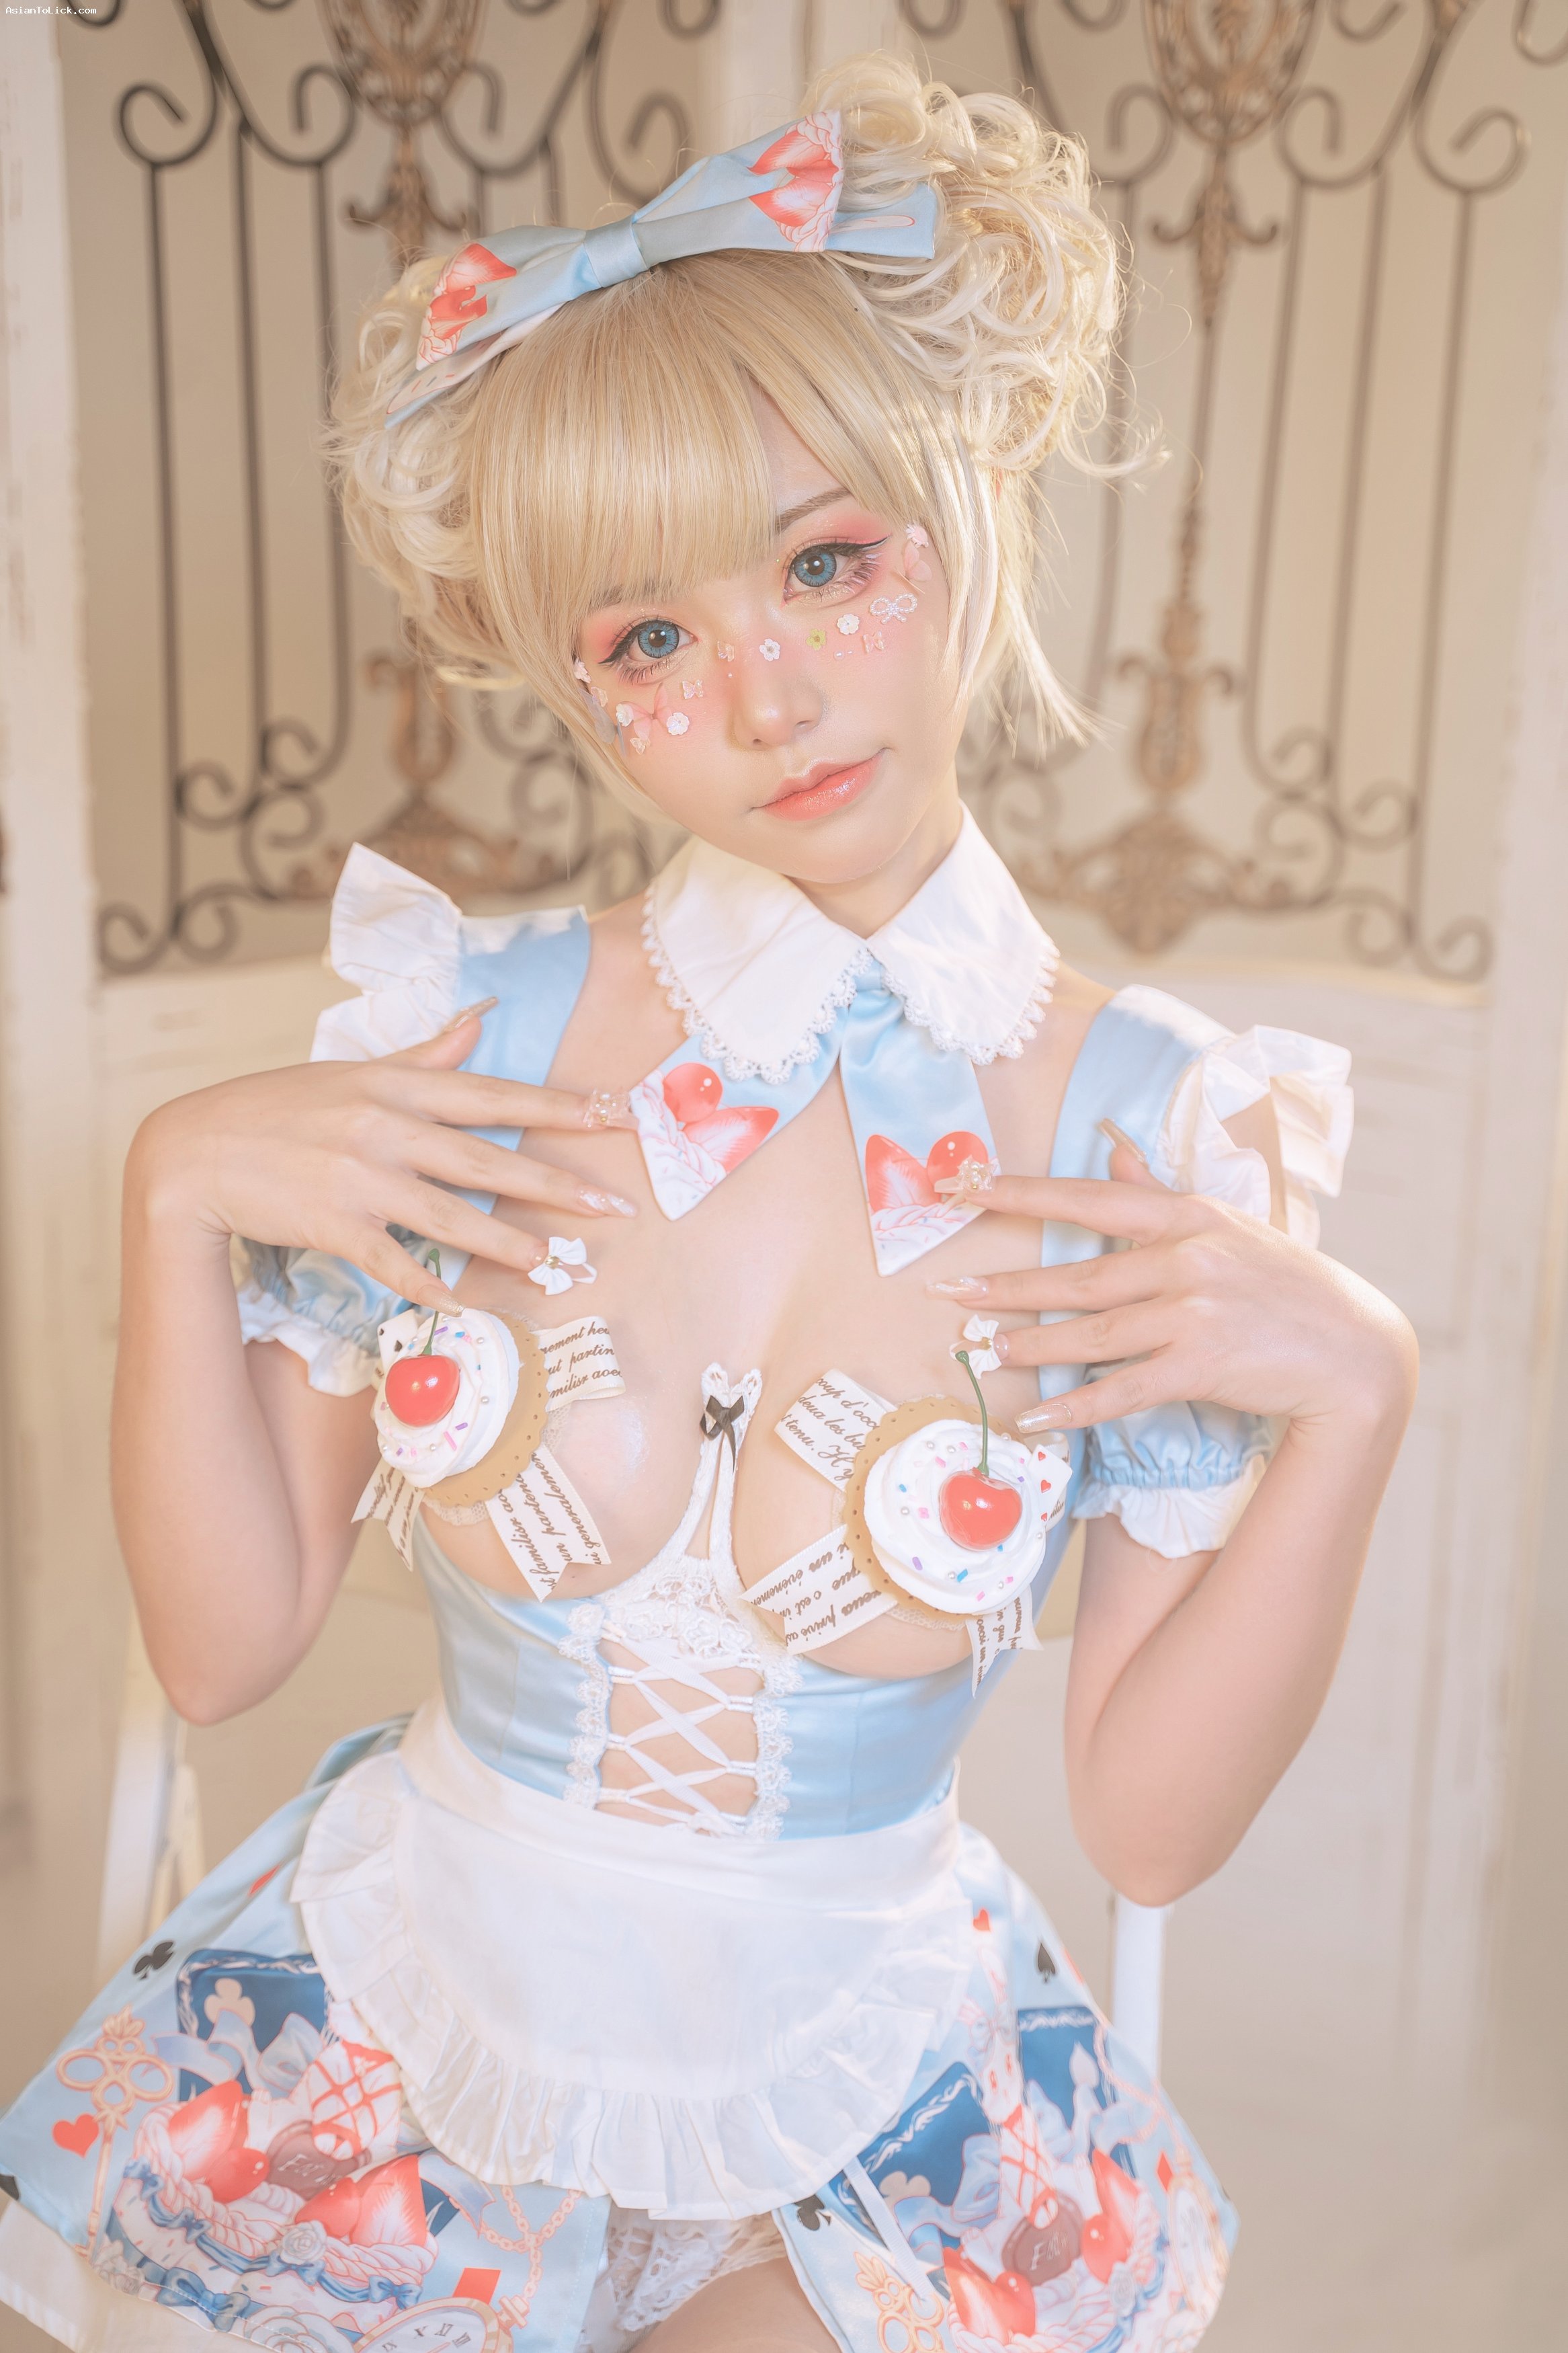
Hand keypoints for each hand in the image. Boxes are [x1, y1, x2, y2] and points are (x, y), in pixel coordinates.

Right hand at [127, 999, 639, 1307]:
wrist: (195, 1148)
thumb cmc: (277, 1108)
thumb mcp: (354, 1071)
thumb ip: (425, 1055)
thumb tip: (480, 1019)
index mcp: (398, 1087)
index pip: (496, 1095)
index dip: (561, 1106)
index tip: (618, 1114)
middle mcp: (386, 1127)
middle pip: (487, 1158)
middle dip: (556, 1183)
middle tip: (613, 1206)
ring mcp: (359, 1177)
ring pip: (448, 1213)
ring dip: (504, 1240)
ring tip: (551, 1260)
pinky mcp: (331, 1223)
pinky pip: (390, 1260)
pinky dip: (423, 1283)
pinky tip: (460, 1302)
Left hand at [930, 1137, 1414, 1433]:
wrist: (1353, 1348)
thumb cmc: (1285, 1285)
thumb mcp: (1227, 1224)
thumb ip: (1160, 1191)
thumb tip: (1111, 1143)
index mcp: (1188, 1215)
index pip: (1091, 1197)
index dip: (1024, 1193)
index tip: (969, 1188)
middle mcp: (1187, 1257)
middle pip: (1079, 1274)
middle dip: (1008, 1285)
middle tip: (952, 1294)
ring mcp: (1194, 1312)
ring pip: (1091, 1332)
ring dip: (1033, 1344)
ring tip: (987, 1350)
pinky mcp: (1201, 1365)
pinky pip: (1121, 1388)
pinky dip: (1074, 1406)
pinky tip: (1035, 1416)